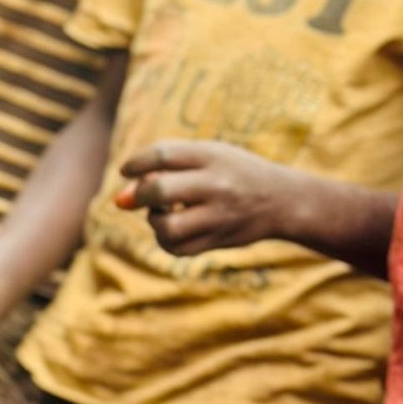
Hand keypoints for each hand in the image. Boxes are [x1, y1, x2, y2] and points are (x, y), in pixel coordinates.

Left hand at [117, 142, 302, 257]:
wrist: (283, 201)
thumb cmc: (235, 173)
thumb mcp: (208, 156)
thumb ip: (166, 168)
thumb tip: (120, 201)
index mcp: (213, 156)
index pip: (162, 155)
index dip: (135, 163)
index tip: (127, 170)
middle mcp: (217, 185)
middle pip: (160, 190)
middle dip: (140, 195)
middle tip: (142, 197)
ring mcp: (220, 216)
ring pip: (168, 227)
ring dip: (154, 221)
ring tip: (163, 214)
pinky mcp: (220, 240)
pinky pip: (178, 248)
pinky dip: (166, 241)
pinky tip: (174, 229)